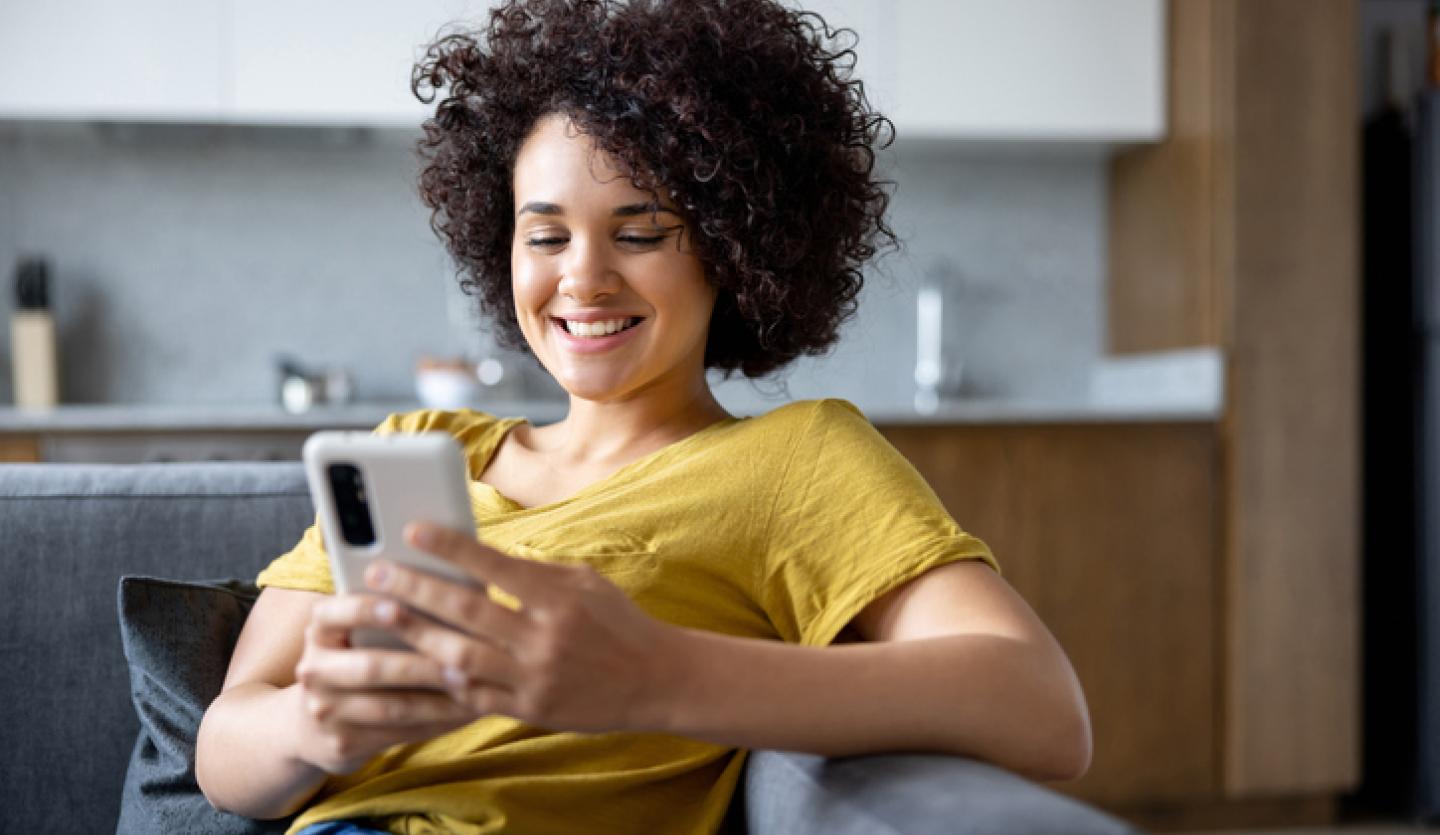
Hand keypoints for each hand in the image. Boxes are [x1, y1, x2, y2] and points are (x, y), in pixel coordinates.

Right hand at [292, 593, 477, 773]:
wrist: (315, 724)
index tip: (400, 606)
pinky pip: (399, 734)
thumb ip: (392, 609)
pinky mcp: (343, 743)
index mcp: (319, 629)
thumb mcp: (359, 629)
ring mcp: (324, 711)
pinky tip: (467, 712)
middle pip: (370, 667)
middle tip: (464, 659)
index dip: (365, 610)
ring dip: (439, 699)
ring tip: (476, 686)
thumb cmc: (361, 654)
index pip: (335, 613)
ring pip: (391, 707)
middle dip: (421, 664)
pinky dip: (438, 723)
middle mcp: (314, 669)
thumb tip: (456, 589)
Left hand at [353, 521, 680, 734]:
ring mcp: (535, 676)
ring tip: (381, 617)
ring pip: (459, 655)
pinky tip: (412, 662)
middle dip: (415, 589)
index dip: (449, 547)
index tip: (412, 531)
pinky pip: (473, 695)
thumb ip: (535, 572)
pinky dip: (441, 679)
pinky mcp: (530, 709)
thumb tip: (483, 557)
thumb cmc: (618, 623)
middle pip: (466, 609)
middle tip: (376, 574)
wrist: (656, 680)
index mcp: (559, 597)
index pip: (493, 565)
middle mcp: (544, 637)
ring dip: (415, 635)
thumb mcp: (586, 582)